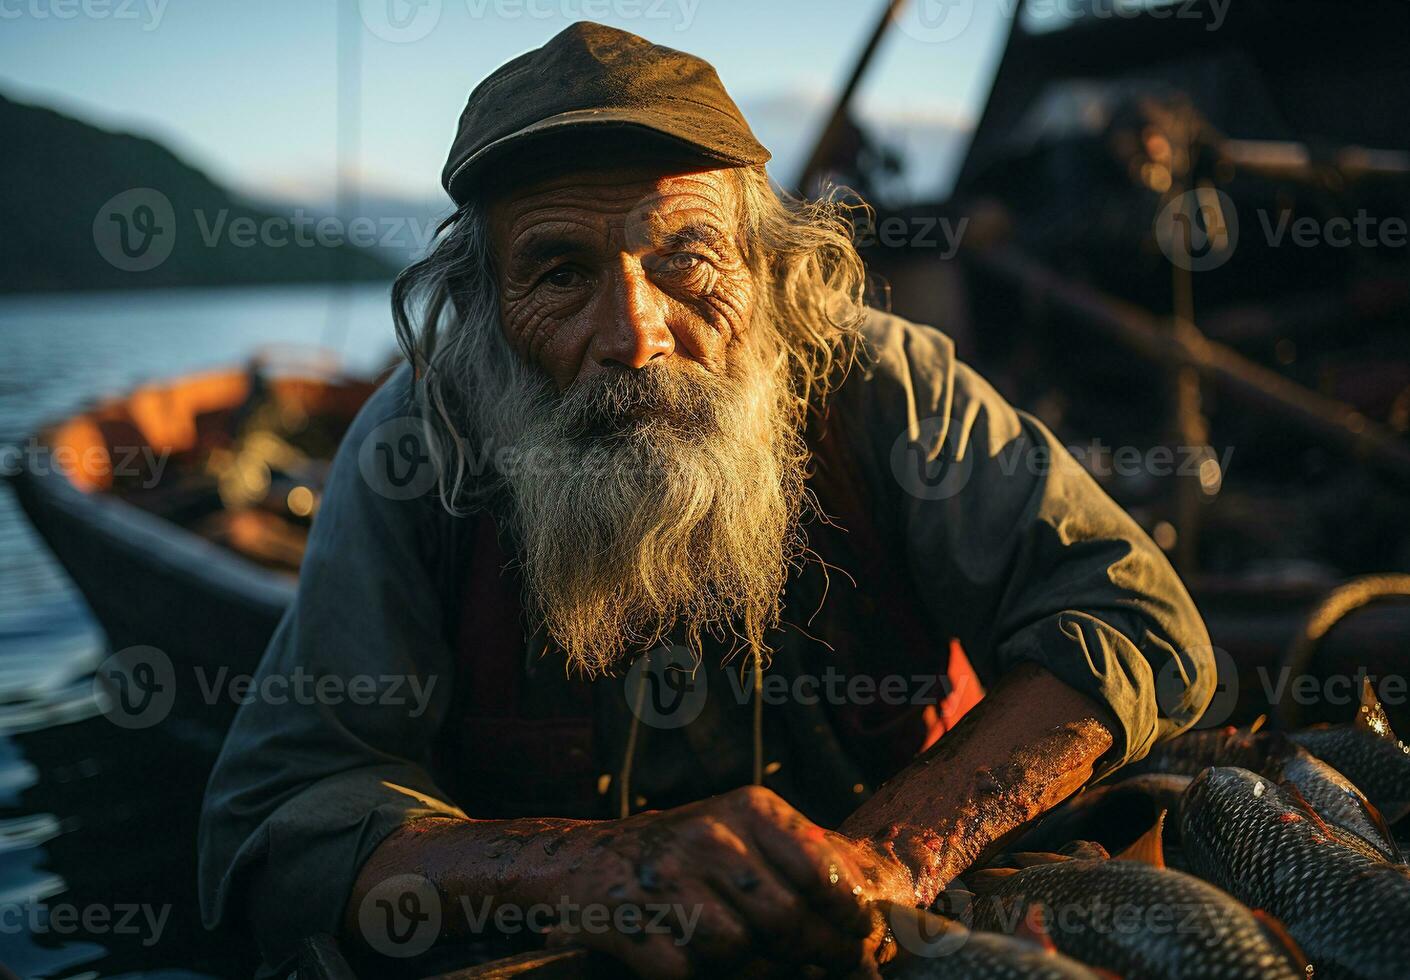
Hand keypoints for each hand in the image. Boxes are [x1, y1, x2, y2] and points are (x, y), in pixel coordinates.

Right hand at [539, 785, 914, 977]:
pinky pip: (693, 971)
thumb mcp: (745, 834)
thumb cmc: (688, 855)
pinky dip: (706, 978)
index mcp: (748, 809)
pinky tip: (703, 960)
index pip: (817, 866)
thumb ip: (803, 859)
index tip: (863, 937)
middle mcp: (708, 835)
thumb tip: (875, 913)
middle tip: (835, 969)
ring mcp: (668, 879)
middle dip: (819, 954)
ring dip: (760, 971)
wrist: (589, 863)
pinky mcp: (635, 923)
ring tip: (763, 964)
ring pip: (742, 950)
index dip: (849, 913)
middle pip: (786, 917)